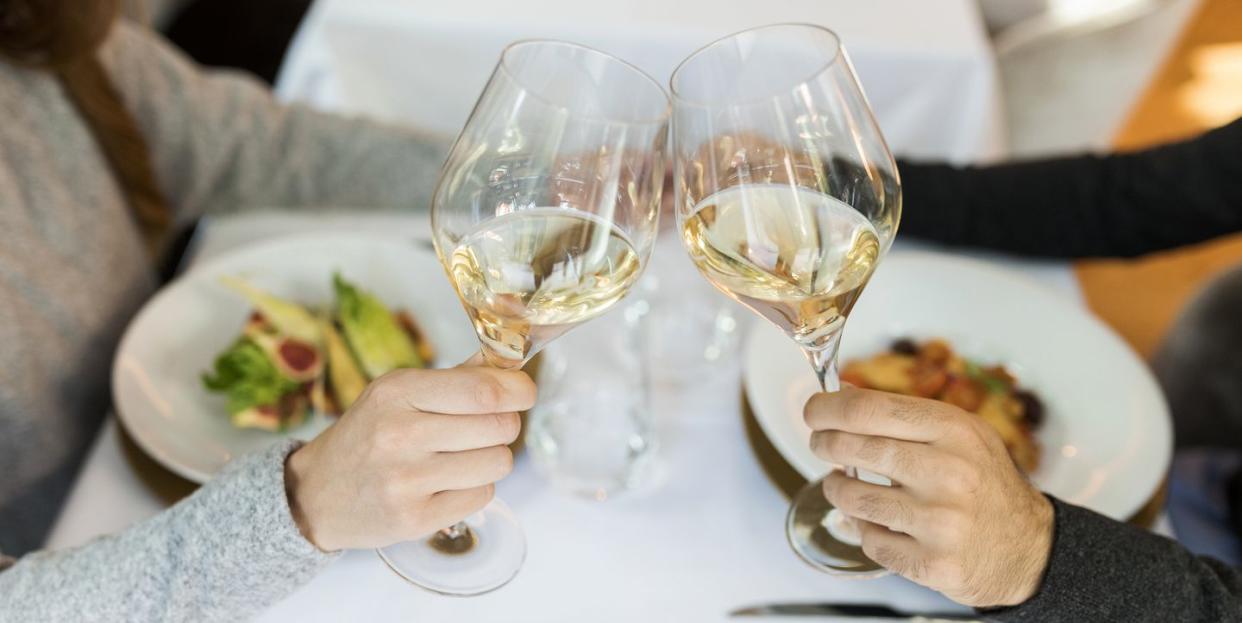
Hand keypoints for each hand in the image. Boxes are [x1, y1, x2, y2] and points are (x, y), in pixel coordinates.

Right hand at [284, 361, 535, 551]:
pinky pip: (482, 496)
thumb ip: (458, 377)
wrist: (317, 494)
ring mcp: (406, 480)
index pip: (484, 390)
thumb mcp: (399, 393)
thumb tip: (512, 362)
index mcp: (398, 392)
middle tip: (486, 428)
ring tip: (463, 457)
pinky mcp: (414, 519)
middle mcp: (400, 434)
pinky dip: (475, 488)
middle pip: (499, 426)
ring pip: (498, 463)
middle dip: (505, 425)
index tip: (523, 393)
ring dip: (492, 459)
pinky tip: (447, 483)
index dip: (518, 391)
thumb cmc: (368, 436)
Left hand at [804, 387, 1052, 607]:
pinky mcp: (933, 562)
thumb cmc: (983, 484)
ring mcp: (941, 521)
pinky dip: (864, 531)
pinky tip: (874, 522)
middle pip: (855, 448)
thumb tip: (840, 397)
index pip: (870, 409)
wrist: (1029, 548)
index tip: (813, 411)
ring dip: (837, 488)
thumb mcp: (959, 435)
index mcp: (954, 431)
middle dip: (825, 443)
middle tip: (820, 444)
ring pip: (854, 498)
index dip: (828, 408)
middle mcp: (949, 473)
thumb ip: (904, 416)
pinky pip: (870, 542)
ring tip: (840, 483)